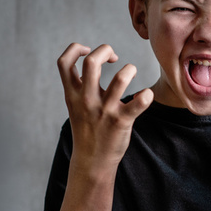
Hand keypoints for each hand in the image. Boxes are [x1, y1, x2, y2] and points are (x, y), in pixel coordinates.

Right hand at [57, 43, 153, 175]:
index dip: (75, 48)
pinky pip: (140, 101)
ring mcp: (104, 110)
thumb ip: (81, 84)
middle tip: (114, 58)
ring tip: (130, 73)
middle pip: (91, 62)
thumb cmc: (87, 128)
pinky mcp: (121, 121)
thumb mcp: (76, 105)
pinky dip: (146, 95)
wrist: (91, 161)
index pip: (64, 61)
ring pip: (121, 78)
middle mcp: (86, 99)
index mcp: (72, 94)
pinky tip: (144, 96)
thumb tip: (92, 60)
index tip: (88, 51)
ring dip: (130, 69)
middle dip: (105, 50)